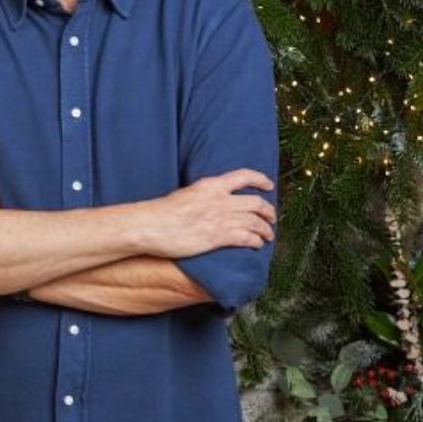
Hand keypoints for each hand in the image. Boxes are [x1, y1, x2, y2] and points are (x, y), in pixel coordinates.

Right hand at [138, 169, 275, 258]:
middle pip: (256, 202)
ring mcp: (221, 218)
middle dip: (269, 211)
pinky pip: (247, 238)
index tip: (269, 185)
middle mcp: (220, 200)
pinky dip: (256, 241)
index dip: (260, 180)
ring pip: (256, 222)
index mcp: (211, 185)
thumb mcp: (185, 194)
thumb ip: (202, 196)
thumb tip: (208, 203)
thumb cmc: (160, 213)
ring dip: (266, 229)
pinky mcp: (219, 236)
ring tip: (268, 235)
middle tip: (272, 217)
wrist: (150, 225)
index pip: (244, 176)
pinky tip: (257, 245)